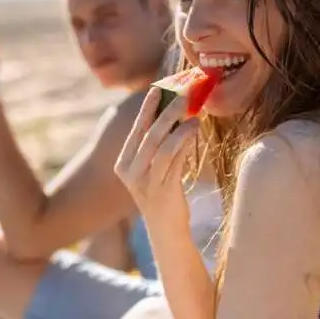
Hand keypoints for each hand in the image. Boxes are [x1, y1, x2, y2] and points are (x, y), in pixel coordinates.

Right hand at [114, 88, 197, 223]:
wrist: (166, 231)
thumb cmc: (163, 194)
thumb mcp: (155, 169)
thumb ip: (159, 145)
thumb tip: (174, 112)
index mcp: (123, 164)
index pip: (136, 130)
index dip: (147, 108)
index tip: (158, 88)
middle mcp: (130, 172)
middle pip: (148, 134)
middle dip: (166, 111)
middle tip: (182, 93)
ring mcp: (145, 182)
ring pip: (161, 145)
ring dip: (178, 124)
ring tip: (194, 110)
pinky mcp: (162, 190)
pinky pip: (174, 159)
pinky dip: (184, 140)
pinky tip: (195, 128)